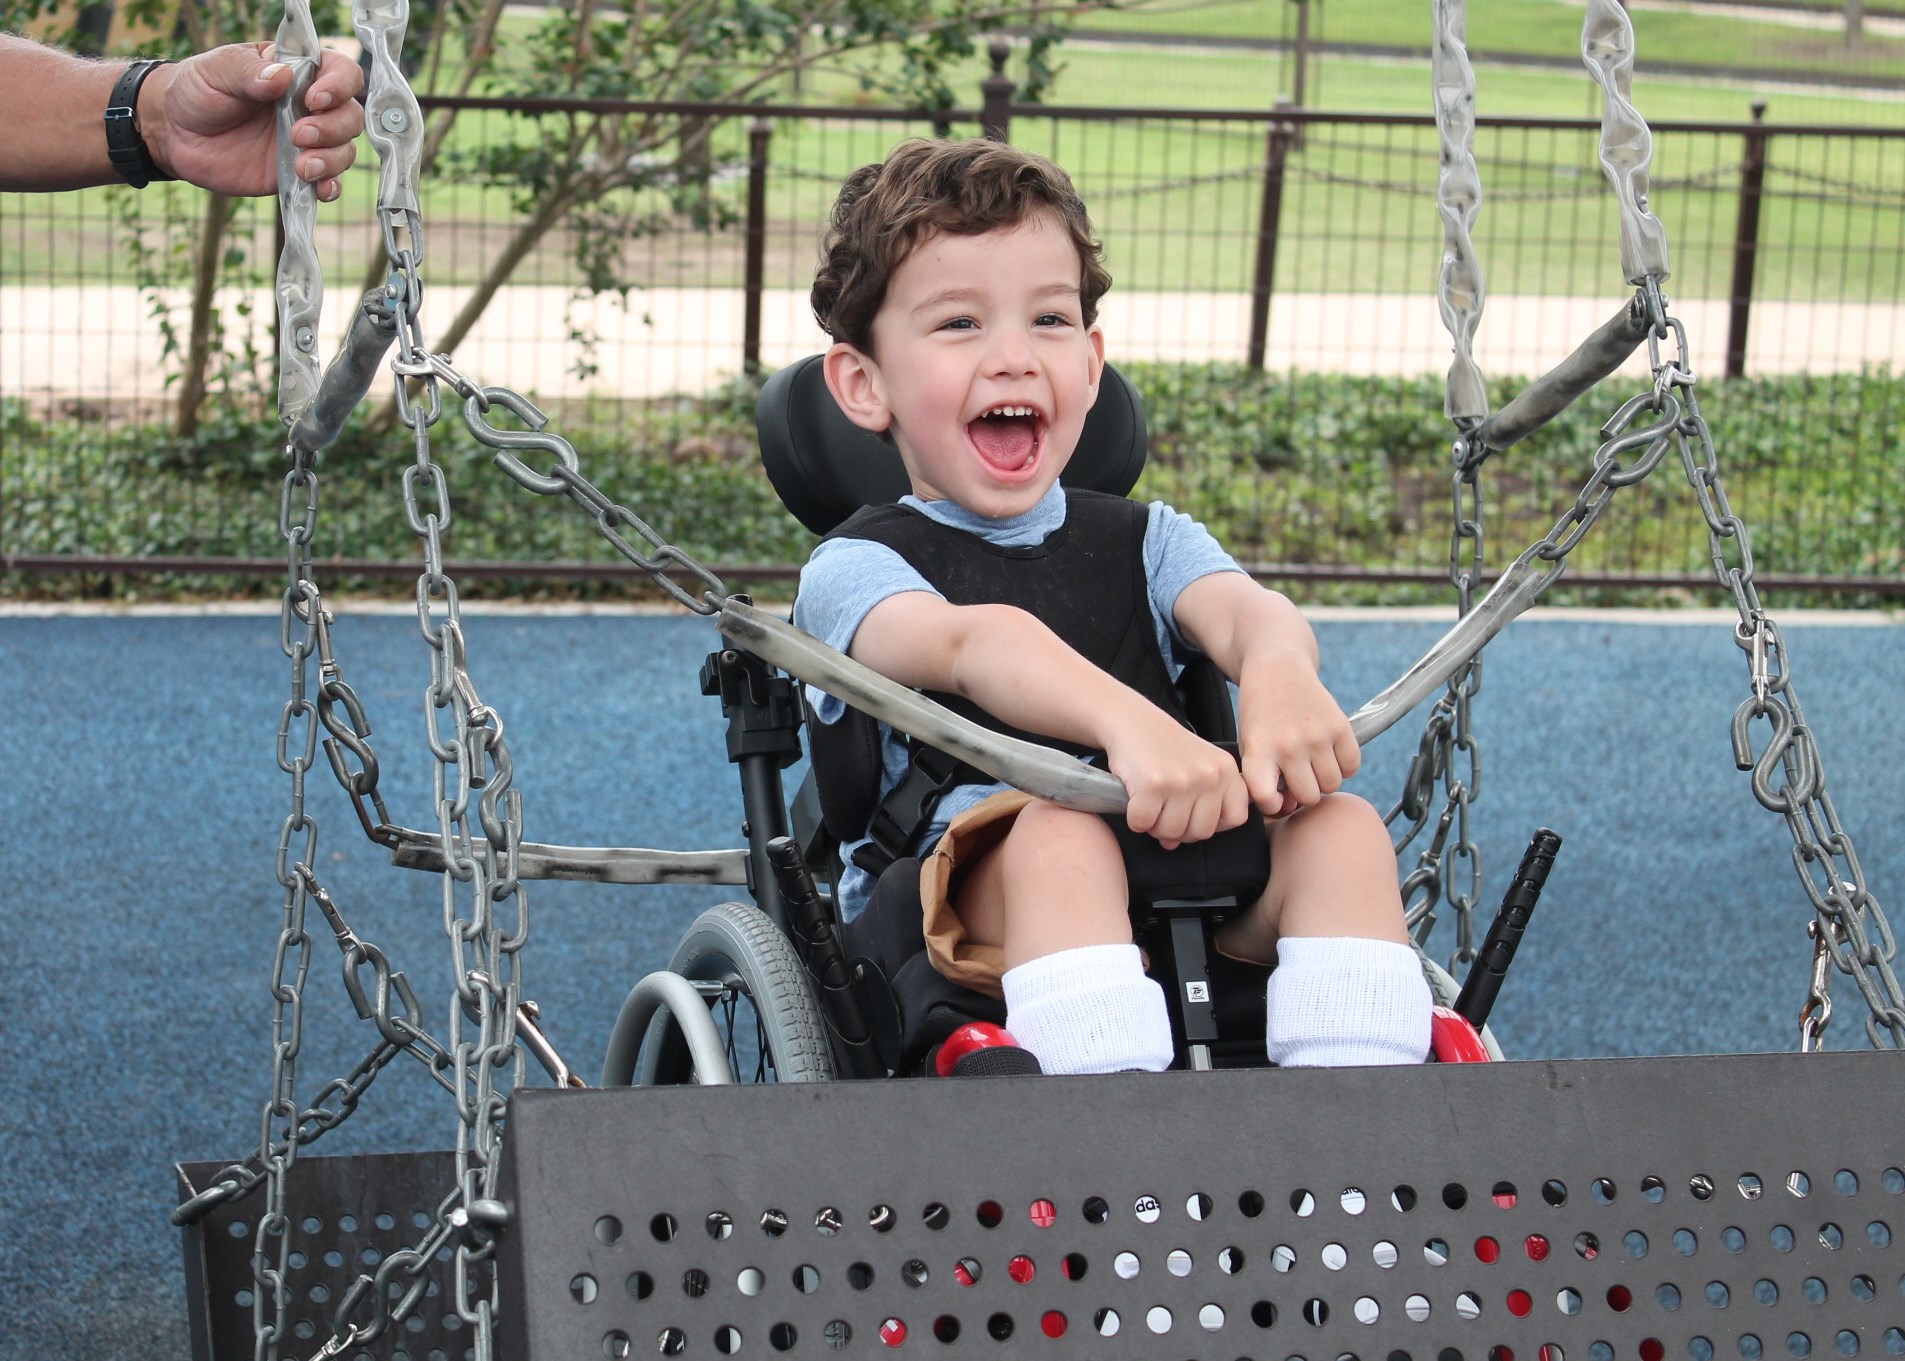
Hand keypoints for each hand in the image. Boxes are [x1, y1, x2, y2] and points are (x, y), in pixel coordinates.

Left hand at [144, 42, 364, 199]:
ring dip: (331, 160)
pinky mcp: (298, 173)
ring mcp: (307, 142)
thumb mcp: (216, 70)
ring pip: (345, 150)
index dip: (339, 85)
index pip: (341, 71)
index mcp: (297, 73)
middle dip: (332, 128)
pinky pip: (329, 182)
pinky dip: (331, 186)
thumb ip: (248, 71)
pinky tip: (319, 188)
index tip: (313, 99)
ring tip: (302, 166)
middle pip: (350, 115)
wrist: (174, 133)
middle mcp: (309, 107)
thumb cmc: (197, 90)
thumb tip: (281, 77)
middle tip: (297, 134)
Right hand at [1105, 708, 1251, 849]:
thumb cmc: (1163, 748)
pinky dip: (1134, 819)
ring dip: (1154, 825)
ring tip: (1149, 803)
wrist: (1132, 721)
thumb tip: (1173, 844)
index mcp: (1227, 771)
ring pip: (1171, 832)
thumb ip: (1199, 805)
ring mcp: (1182, 780)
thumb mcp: (1199, 767)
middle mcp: (1210, 775)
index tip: (1193, 813)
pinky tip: (1134, 800)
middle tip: (1163, 810)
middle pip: (1200, 832)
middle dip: (1178, 829)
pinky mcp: (1153, 785)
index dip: (1211, 823)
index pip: (1235, 818)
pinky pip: (1143, 824)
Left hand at [1236, 650, 1360, 818]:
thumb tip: (1291, 808)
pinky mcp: (1340, 726)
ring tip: (1311, 761)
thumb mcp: (1249, 746)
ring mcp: (1317, 736)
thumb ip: (1264, 780)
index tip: (1274, 796)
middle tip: (1297, 774)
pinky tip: (1328, 752)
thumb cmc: (1261, 716)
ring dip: (1323, 779)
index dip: (1273, 805)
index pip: (1267, 798)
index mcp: (1259, 750)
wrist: (1277, 669)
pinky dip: (1344, 766)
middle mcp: (1288, 744)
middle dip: (1304, 791)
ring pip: (1331, 785)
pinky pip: (1352, 768)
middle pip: (1308, 797)